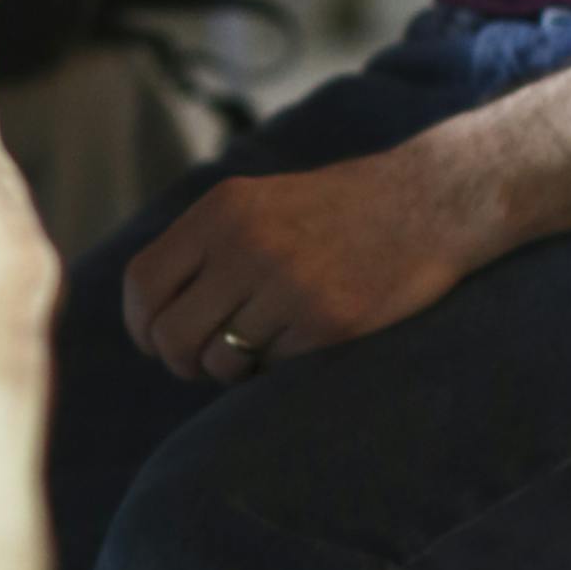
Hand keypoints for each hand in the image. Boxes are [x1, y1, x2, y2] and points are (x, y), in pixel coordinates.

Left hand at [121, 132, 495, 383]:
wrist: (428, 201)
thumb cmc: (335, 210)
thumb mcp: (257, 203)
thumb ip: (203, 247)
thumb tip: (149, 317)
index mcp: (222, 210)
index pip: (143, 283)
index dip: (142, 326)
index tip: (157, 341)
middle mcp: (247, 244)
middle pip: (171, 335)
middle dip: (181, 361)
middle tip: (206, 360)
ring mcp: (288, 284)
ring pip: (219, 362)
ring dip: (234, 367)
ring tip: (265, 342)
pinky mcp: (329, 321)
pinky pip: (272, 369)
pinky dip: (279, 365)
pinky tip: (306, 335)